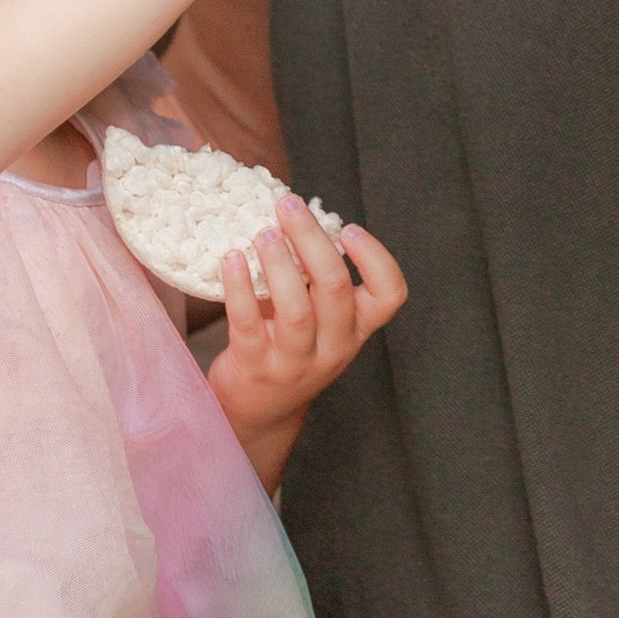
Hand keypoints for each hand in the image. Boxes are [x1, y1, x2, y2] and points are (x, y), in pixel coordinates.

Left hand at [207, 196, 406, 491]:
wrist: (259, 411)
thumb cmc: (290, 347)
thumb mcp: (319, 319)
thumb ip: (315, 277)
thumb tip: (292, 212)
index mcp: (356, 328)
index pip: (389, 295)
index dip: (376, 259)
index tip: (348, 228)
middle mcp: (333, 347)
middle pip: (335, 289)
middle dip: (312, 240)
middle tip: (288, 206)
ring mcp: (295, 363)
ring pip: (296, 309)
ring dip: (278, 262)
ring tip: (262, 232)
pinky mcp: (256, 369)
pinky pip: (247, 324)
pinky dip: (238, 287)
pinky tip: (229, 259)